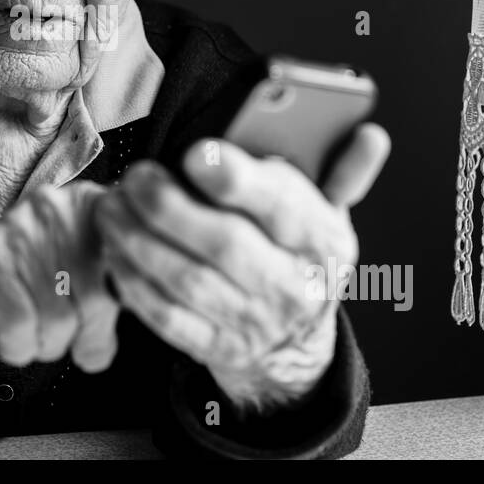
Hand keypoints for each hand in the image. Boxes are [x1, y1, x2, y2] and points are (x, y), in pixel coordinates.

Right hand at [0, 180, 121, 371]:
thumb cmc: (13, 282)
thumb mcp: (72, 273)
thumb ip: (112, 282)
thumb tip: (150, 310)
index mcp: (82, 204)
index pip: (128, 255)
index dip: (123, 299)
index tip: (104, 316)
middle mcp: (51, 209)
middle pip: (98, 299)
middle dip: (84, 335)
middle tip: (64, 337)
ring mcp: (17, 235)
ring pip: (60, 321)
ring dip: (45, 344)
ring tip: (27, 327)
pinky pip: (23, 330)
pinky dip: (17, 347)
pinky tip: (5, 332)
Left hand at [94, 124, 389, 410]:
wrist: (294, 338)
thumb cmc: (298, 254)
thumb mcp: (330, 210)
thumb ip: (342, 169)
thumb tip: (369, 135)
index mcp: (322, 242)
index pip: (284, 208)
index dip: (238, 180)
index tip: (197, 153)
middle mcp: (290, 287)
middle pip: (225, 245)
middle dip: (170, 206)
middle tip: (138, 176)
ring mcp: (251, 323)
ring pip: (186, 281)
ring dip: (138, 239)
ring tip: (113, 204)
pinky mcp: (215, 348)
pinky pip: (165, 317)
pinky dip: (133, 281)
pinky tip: (115, 248)